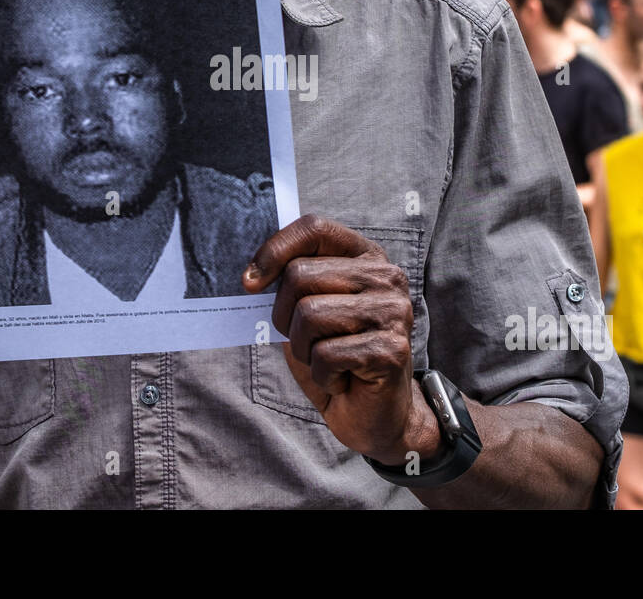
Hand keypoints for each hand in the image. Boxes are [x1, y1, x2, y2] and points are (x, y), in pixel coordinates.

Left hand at [242, 214, 439, 465]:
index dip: (274, 250)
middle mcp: (386, 277)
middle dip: (284, 316)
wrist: (376, 415)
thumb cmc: (337, 358)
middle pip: (300, 275)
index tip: (250, 283)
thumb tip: (252, 274)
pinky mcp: (391, 350)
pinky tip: (342, 380)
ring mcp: (393, 312)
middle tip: (305, 341)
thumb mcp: (309, 310)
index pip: (314, 228)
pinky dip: (321, 375)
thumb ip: (294, 281)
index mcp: (366, 257)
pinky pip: (325, 355)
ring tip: (327, 360)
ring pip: (308, 315)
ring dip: (303, 349)